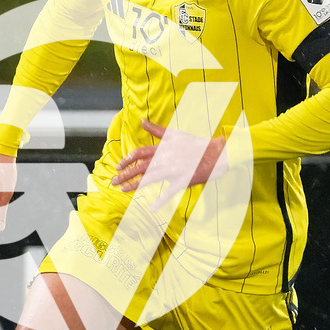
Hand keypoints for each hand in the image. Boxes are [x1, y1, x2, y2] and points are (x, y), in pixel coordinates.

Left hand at [111, 118, 227, 208]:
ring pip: (149, 179)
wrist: (215, 153)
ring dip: (134, 185)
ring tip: (123, 190)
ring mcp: (173, 171)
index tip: (118, 166)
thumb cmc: (195, 143)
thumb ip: (156, 129)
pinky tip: (151, 209)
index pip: (139, 153)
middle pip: (140, 167)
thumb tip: (141, 121)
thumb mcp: (174, 133)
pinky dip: (160, 201)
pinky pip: (169, 193)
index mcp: (162, 148)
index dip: (127, 160)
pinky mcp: (182, 181)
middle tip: (113, 181)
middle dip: (125, 174)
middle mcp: (164, 159)